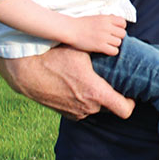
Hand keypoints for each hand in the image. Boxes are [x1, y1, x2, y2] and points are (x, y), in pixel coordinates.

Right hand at [2, 45, 134, 119]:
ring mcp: (77, 113)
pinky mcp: (66, 114)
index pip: (125, 109)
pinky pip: (82, 109)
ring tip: (91, 82)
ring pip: (96, 108)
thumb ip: (103, 54)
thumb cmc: (56, 58)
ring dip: (97, 98)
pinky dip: (84, 101)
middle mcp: (88, 107)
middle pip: (111, 107)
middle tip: (111, 82)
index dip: (131, 102)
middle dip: (112, 96)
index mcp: (96, 93)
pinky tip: (78, 87)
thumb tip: (119, 45)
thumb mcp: (83, 52)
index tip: (130, 93)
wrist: (27, 73)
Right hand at [67, 14, 125, 54]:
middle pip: (123, 34)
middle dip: (118, 36)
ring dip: (114, 44)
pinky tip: (106, 50)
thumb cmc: (82, 23)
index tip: (115, 30)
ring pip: (119, 43)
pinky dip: (112, 51)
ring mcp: (103, 37)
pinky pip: (114, 51)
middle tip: (111, 38)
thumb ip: (107, 19)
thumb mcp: (97, 17)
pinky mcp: (99, 46)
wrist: (70, 29)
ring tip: (107, 44)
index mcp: (106, 18)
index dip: (120, 27)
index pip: (123, 23)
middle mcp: (106, 27)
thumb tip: (117, 20)